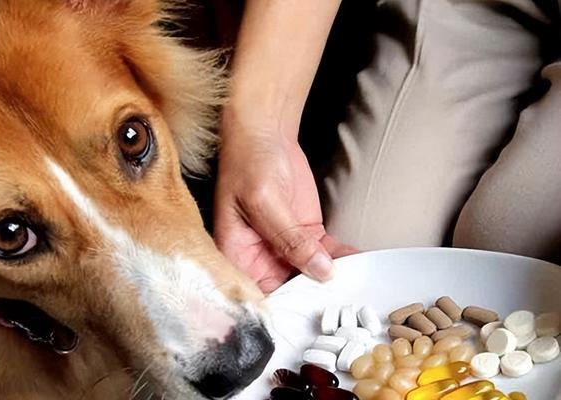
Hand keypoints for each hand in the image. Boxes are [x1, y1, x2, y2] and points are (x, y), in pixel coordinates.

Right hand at [213, 115, 355, 293]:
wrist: (264, 133)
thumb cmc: (248, 162)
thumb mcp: (264, 201)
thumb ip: (289, 239)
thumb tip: (319, 271)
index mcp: (235, 256)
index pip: (256, 294)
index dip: (280, 309)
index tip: (309, 317)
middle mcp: (258, 258)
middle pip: (285, 290)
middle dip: (312, 299)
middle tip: (342, 307)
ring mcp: (283, 247)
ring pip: (309, 275)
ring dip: (331, 281)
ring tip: (357, 290)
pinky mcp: (304, 235)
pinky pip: (325, 255)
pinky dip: (343, 260)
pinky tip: (360, 264)